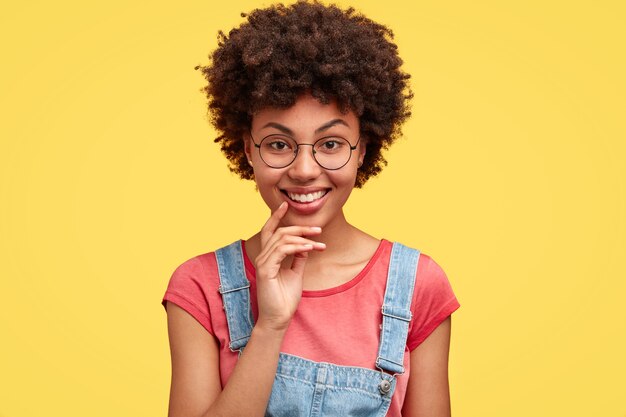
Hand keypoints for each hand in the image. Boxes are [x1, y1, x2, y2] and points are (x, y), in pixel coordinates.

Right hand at [254, 202, 324, 331]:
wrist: (279, 319)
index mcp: (268, 257)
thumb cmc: (285, 299)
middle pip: (280, 232)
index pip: (269, 231)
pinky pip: (282, 250)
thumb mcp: (296, 274)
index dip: (276, 216)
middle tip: (318, 229)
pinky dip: (297, 246)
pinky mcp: (266, 270)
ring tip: (318, 241)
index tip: (286, 205)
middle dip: (300, 228)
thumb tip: (306, 245)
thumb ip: (299, 258)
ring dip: (303, 238)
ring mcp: (263, 263)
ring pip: (282, 239)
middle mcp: (263, 257)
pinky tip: (310, 248)